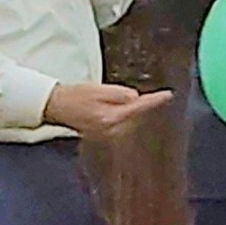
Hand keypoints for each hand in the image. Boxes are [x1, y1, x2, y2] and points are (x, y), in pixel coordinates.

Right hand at [42, 83, 173, 140]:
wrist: (57, 107)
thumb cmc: (75, 96)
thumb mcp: (98, 89)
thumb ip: (119, 94)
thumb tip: (135, 98)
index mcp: (111, 118)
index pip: (138, 107)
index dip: (154, 100)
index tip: (168, 95)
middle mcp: (112, 130)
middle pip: (134, 113)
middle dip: (132, 101)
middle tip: (110, 92)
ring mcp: (109, 134)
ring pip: (128, 116)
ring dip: (124, 107)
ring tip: (102, 99)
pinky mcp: (106, 134)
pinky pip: (120, 120)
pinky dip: (119, 112)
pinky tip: (104, 105)